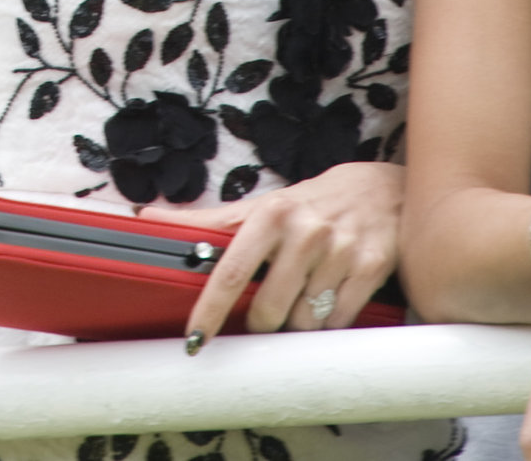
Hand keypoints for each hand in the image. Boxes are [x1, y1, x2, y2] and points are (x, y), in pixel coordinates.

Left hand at [160, 160, 403, 351]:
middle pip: (269, 310)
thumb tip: (147, 216)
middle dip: (262, 323)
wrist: (384, 190)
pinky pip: (338, 322)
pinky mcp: (371, 267)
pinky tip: (330, 301)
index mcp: (271, 214)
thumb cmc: (311, 204)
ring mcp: (341, 250)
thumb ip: (209, 222)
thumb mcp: (263, 207)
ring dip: (297, 325)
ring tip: (304, 299)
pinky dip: (328, 323)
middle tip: (267, 313)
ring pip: (304, 322)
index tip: (195, 339)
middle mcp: (305, 230)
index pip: (232, 271)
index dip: (210, 309)